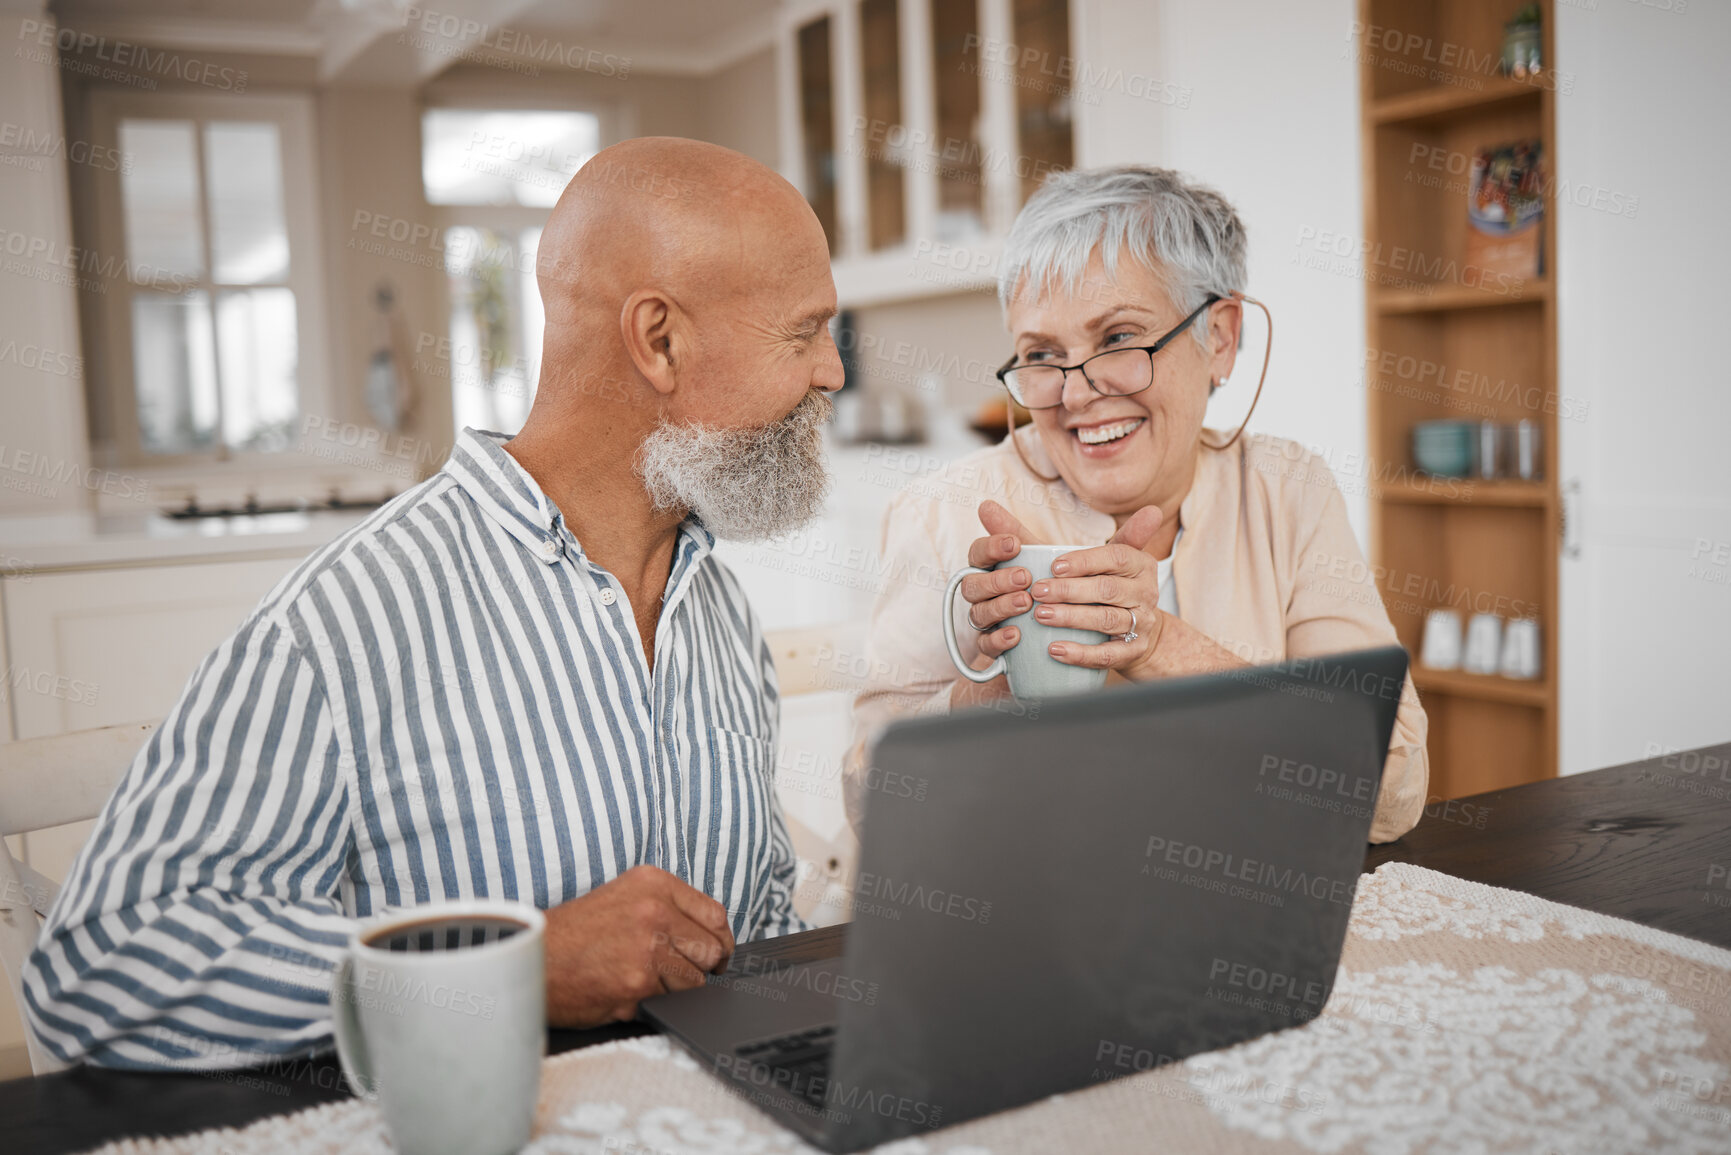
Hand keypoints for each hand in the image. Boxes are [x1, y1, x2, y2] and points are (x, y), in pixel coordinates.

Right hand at [542, 864, 734, 1026]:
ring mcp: (648, 948)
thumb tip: (711, 936)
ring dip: (674, 989)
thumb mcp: (623, 897)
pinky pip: (670, 1002)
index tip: (714, 954)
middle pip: (713, 951)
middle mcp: (654, 911)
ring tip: (640, 979)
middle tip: (675, 972)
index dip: (719, 941)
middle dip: (700, 967)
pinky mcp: (638, 983)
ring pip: (696, 982)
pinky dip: (652, 1004)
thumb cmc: (575, 933)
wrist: (535, 957)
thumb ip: (667, 908)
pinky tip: (626, 991)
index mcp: (654, 883)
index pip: (716, 916)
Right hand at [952, 501, 1044, 704]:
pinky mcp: (992, 647)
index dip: (991, 547)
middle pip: (972, 585)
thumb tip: (986, 504)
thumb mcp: (1038, 557)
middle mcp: (981, 594)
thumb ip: (1017, 532)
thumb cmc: (1045, 583)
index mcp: (988, 568)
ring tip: (1025, 602)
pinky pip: (985, 645)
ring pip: (978, 613)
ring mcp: (985, 621)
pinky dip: (999, 640)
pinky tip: (1016, 635)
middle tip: (1024, 577)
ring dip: (1000, 606)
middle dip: (996, 580)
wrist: (1062, 624)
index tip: (1014, 543)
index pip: (977, 553)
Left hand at [1029, 505, 1168, 678]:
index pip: (1114, 556)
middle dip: (1070, 590)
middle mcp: (1144, 591)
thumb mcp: (1071, 560)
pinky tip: (1054, 650)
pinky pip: (1108, 655)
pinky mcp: (1133, 652)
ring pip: (1107, 620)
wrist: (1138, 632)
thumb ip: (1032, 535)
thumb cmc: (1094, 587)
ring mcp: (1141, 623)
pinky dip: (1081, 653)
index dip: (1084, 561)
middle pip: (1107, 589)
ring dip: (1072, 618)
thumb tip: (985, 505)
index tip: (1053, 566)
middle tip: (1036, 592)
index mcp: (1136, 562)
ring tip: (1040, 616)